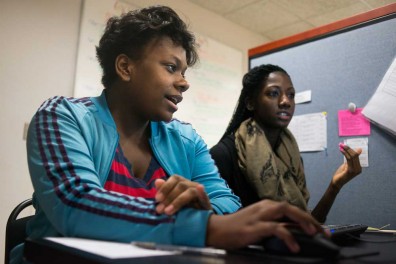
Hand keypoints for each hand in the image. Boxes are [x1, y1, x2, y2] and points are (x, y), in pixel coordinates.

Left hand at [155, 175, 211, 214]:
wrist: (200, 219)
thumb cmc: (183, 208)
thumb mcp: (171, 200)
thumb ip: (165, 191)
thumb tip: (157, 181)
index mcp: (183, 182)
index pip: (175, 178)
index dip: (165, 187)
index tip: (157, 199)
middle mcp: (192, 185)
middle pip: (181, 186)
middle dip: (168, 197)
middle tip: (160, 209)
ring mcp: (199, 192)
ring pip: (190, 191)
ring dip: (177, 201)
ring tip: (168, 212)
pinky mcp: (206, 202)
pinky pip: (204, 196)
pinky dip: (202, 192)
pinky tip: (200, 188)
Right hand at [206, 200, 323, 251]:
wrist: (216, 230)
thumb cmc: (236, 228)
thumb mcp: (257, 224)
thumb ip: (273, 225)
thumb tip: (292, 233)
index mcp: (265, 206)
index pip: (290, 208)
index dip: (306, 217)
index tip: (319, 228)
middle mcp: (264, 207)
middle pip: (290, 207)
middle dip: (309, 218)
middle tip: (322, 231)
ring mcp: (258, 216)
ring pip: (285, 211)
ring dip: (302, 221)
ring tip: (313, 233)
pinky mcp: (254, 227)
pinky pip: (275, 228)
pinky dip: (287, 236)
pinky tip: (294, 246)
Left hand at [332, 145, 362, 189]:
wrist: (337, 183)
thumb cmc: (341, 174)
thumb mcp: (347, 164)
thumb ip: (351, 158)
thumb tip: (359, 149)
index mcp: (359, 167)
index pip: (356, 156)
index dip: (351, 149)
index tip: (344, 145)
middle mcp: (359, 169)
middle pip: (355, 155)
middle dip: (348, 149)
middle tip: (342, 144)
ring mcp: (355, 170)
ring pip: (352, 156)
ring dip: (346, 150)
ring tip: (341, 146)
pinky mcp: (350, 171)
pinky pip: (349, 160)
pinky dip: (345, 153)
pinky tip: (341, 150)